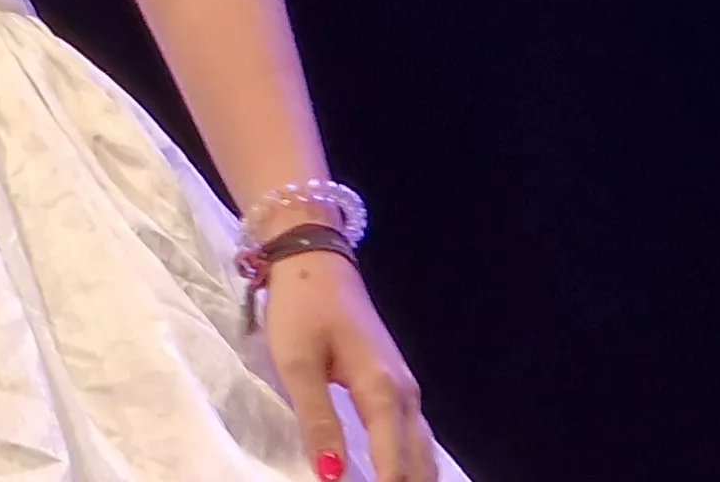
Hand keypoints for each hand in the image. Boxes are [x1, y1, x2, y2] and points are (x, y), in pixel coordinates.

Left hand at [260, 252, 435, 481]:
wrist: (314, 258)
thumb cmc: (302, 307)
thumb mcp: (297, 364)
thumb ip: (317, 421)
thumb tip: (331, 475)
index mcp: (383, 390)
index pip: (395, 460)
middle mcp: (405, 393)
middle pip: (421, 461)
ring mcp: (405, 388)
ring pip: (423, 450)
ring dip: (413, 477)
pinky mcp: (396, 384)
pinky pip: (414, 436)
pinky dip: (410, 462)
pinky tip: (396, 477)